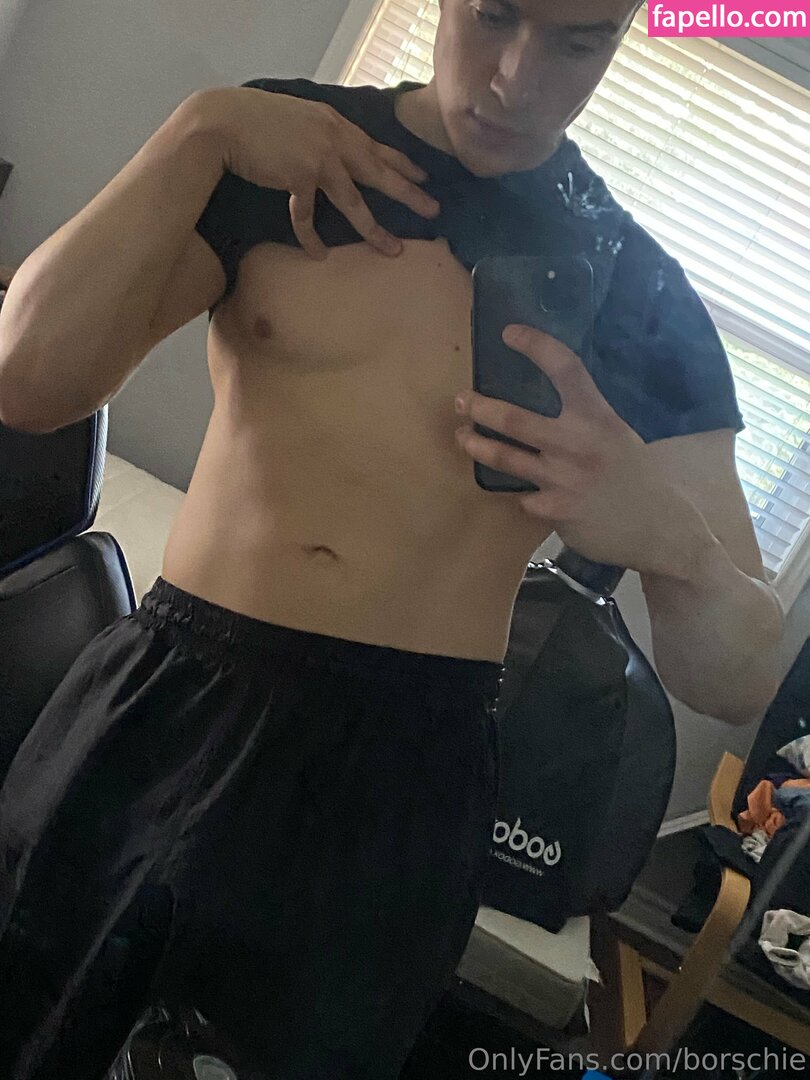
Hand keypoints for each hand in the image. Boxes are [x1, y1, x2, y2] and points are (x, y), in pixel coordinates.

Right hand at [194, 86, 439, 258]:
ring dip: (375, 230)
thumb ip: (320, 133)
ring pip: (355, 202)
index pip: (378, 146)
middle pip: (380, 172)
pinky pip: (308, 216)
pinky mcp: (299, 177)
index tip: (425, 175)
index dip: (403, 163)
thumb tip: (331, 149)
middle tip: (434, 210)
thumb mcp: (299, 119)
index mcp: (336, 124)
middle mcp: (334, 139)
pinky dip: (311, 237)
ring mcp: (319, 159)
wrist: (225, 121)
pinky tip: (319, 253)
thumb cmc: (255, 120)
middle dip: (410, 193)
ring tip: (394, 250)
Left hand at [454, 323, 699, 574]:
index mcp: (598, 417)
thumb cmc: (635, 476)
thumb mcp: (616, 436)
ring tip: (461, 437)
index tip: (508, 333)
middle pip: (516, 420)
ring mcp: (564, 478)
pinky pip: (521, 498)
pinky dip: (518, 494)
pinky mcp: (556, 510)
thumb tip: (549, 398)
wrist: (660, 526)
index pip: (566, 368)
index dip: (536, 346)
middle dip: (482, 409)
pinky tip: (518, 492)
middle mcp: (578, 443)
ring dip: (477, 446)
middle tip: (461, 401)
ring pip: (506, 458)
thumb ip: (584, 419)